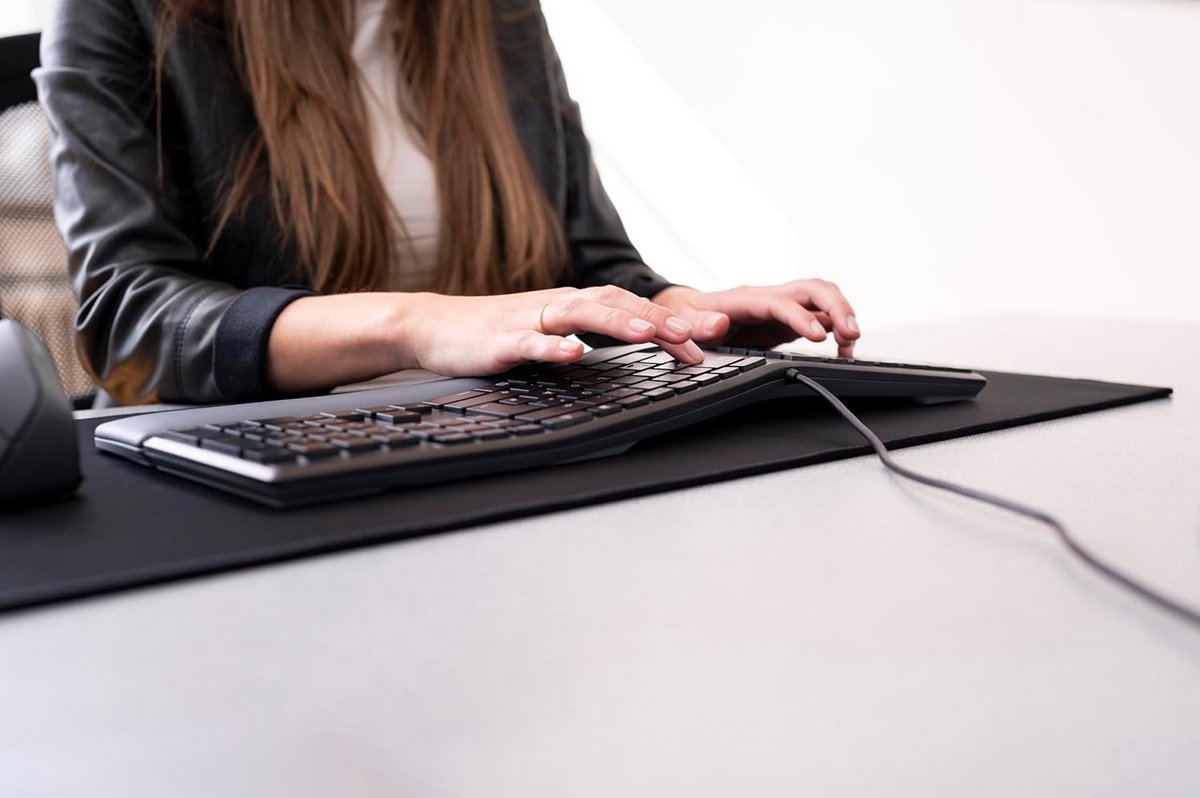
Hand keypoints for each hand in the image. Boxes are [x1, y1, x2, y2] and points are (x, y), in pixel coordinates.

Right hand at [401, 285, 704, 375]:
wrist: (433, 327)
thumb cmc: (496, 331)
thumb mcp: (552, 331)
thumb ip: (590, 332)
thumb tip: (639, 341)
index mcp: (574, 304)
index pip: (632, 307)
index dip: (670, 320)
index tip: (706, 341)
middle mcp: (558, 304)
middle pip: (617, 304)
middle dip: (659, 320)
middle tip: (695, 337)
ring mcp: (530, 320)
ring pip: (582, 315)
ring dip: (618, 322)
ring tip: (648, 334)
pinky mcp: (501, 340)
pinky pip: (531, 342)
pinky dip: (554, 346)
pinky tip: (574, 354)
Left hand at [652, 280, 860, 357]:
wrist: (692, 314)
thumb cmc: (690, 317)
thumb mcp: (686, 322)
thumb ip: (700, 325)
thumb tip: (718, 324)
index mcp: (746, 299)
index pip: (781, 302)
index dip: (801, 317)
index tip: (819, 336)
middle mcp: (770, 299)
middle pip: (813, 289)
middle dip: (837, 307)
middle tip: (851, 334)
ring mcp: (783, 309)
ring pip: (822, 300)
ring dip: (843, 317)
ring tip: (851, 343)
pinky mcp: (789, 322)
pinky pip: (821, 319)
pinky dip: (837, 333)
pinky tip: (843, 351)